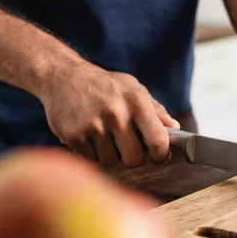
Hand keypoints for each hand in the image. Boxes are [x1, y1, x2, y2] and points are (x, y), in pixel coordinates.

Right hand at [38, 62, 179, 166]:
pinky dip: (91, 152)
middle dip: (132, 156)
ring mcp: (93, 126)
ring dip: (109, 154)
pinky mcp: (73, 136)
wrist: (61, 75)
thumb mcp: (133, 89)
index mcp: (136, 102)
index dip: (161, 154)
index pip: (158, 140)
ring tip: (103, 134)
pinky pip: (90, 160)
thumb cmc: (104, 85)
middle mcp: (115, 114)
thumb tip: (175, 129)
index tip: (158, 156)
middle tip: (125, 144)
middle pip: (134, 159)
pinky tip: (88, 134)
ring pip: (111, 162)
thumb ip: (155, 110)